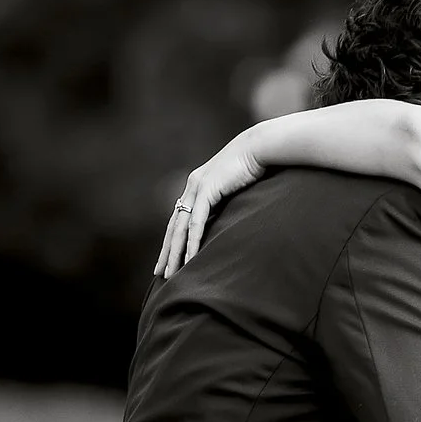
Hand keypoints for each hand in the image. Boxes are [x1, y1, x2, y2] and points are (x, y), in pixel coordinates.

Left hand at [156, 136, 265, 276]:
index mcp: (198, 186)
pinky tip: (189, 258)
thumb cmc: (255, 166)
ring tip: (170, 273)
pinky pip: (196, 222)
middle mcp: (192, 187)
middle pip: (173, 226)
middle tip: (159, 273)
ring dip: (175, 252)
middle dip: (167, 251)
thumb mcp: (238, 188)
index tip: (168, 259)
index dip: (173, 240)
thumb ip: (229, 201)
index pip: (179, 218)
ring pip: (180, 227)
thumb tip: (232, 219)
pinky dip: (192, 241)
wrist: (261, 147)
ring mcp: (197, 187)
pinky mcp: (207, 190)